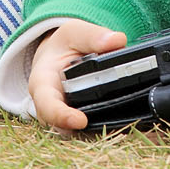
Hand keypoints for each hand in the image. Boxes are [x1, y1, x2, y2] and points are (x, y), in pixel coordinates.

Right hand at [26, 17, 126, 132]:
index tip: (81, 121)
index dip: (61, 116)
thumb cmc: (65, 45)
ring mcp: (64, 119)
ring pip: (78, 136)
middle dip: (83, 133)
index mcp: (42, 83)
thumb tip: (117, 40)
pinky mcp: (80, 124)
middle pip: (61, 128)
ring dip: (97, 135)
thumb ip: (93, 36)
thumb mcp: (74, 32)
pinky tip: (126, 127)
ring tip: (123, 130)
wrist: (60, 57)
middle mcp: (49, 106)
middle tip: (111, 129)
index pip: (46, 104)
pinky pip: (90, 134)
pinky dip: (106, 132)